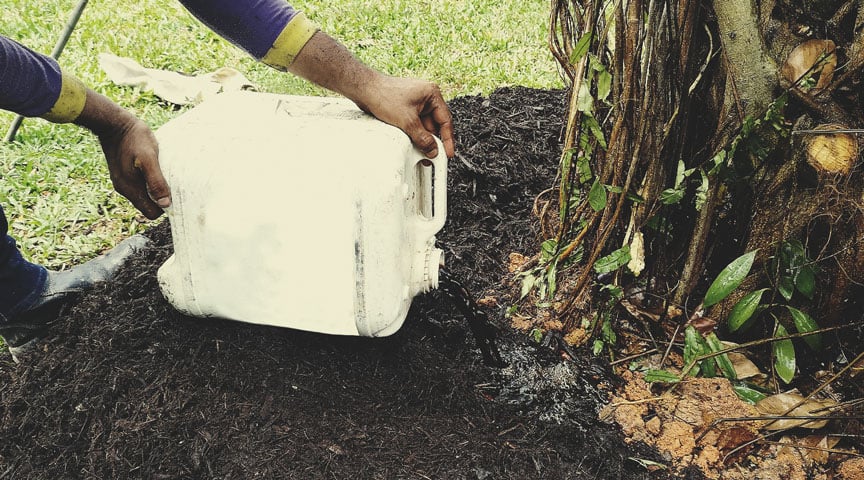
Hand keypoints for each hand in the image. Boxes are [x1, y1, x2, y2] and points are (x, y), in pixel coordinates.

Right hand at [96, 117, 170, 219]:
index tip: (175, 196)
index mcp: (130, 189)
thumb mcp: (148, 159)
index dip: (164, 208)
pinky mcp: (124, 173)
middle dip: (161, 199)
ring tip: (166, 176)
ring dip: (156, 189)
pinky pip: (140, 184)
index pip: (151, 213)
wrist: (115, 124)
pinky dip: (150, 181)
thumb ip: (156, 181)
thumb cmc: (134, 139)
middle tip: (174, 185)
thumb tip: (165, 203)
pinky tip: (157, 169)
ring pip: (144, 194)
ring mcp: (123, 181)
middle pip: (148, 205)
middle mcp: (125, 188)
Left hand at [286, 33, 454, 157]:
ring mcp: (416, 102)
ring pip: (424, 126)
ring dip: (422, 138)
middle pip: (435, 124)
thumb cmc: (384, 96)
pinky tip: (412, 144)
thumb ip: (422, 138)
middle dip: (433, 141)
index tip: (448, 153)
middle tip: (433, 156)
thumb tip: (433, 150)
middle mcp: (426, 97)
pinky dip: (414, 134)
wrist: (364, 89)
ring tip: (421, 152)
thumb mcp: (407, 122)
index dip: (447, 139)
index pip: (445, 120)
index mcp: (432, 94)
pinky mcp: (406, 108)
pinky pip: (415, 124)